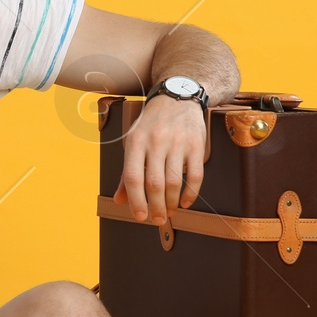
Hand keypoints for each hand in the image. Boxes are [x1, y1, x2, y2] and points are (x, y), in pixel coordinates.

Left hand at [113, 94, 205, 224]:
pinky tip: (185, 202)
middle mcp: (155, 142)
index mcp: (135, 141)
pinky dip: (190, 193)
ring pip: (174, 182)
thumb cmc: (151, 124)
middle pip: (154, 184)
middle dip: (156, 207)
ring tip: (170, 212)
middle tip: (157, 220)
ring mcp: (177, 143)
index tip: (140, 216)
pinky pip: (195, 175)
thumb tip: (120, 200)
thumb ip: (127, 172)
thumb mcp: (134, 142)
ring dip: (172, 203)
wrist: (177, 97)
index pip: (132, 177)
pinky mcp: (196, 145)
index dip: (135, 201)